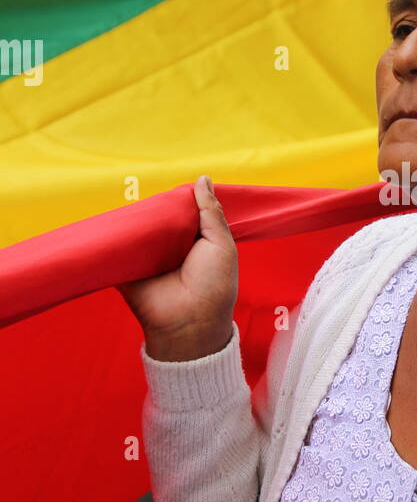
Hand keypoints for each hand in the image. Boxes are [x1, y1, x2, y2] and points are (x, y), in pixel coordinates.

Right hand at [116, 175, 237, 359]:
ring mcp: (148, 257)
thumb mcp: (221, 243)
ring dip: (133, 218)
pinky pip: (117, 248)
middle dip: (154, 205)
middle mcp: (171, 246)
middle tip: (146, 189)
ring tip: (126, 199)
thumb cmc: (213, 284)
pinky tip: (109, 220)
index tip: (175, 182)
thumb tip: (202, 178)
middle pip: (159, 217)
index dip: (180, 198)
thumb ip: (211, 211)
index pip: (184, 211)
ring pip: (138, 229)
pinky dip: (113, 236)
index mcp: (196, 240)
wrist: (189, 323)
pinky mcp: (128, 268)